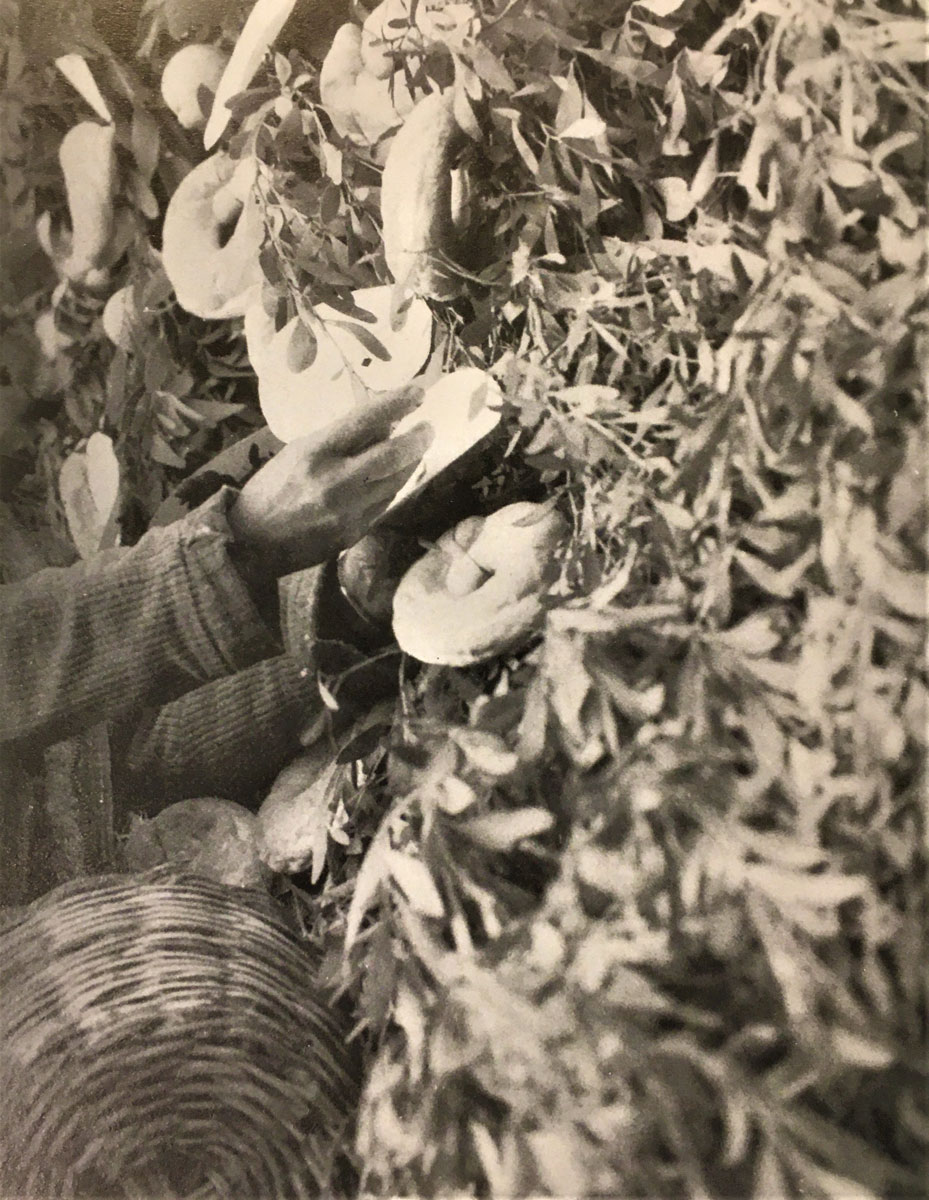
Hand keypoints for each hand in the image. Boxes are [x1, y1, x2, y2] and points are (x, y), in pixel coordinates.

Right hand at [228, 388, 431, 581]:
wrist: (253, 543)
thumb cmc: (271, 489)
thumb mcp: (297, 452)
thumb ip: (338, 439)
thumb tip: (382, 422)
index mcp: (313, 454)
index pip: (363, 421)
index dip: (396, 404)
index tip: (418, 393)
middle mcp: (334, 482)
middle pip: (390, 456)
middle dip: (417, 439)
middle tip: (428, 428)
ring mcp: (347, 512)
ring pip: (394, 482)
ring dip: (410, 463)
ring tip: (415, 449)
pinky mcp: (354, 533)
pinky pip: (384, 504)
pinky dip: (393, 486)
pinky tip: (394, 476)